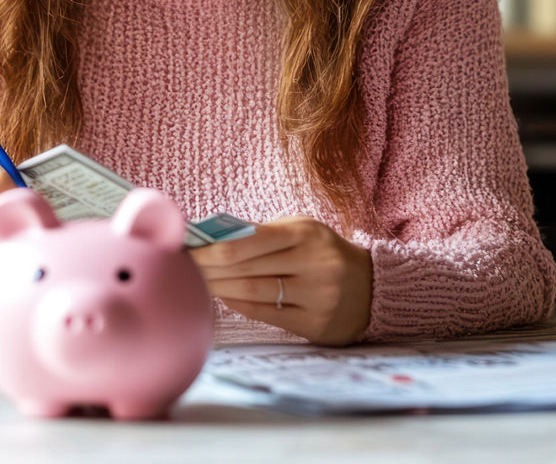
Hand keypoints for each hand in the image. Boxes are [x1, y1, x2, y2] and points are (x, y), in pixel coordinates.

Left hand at [191, 216, 372, 344]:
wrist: (371, 287)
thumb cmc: (322, 252)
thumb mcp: (300, 231)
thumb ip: (259, 233)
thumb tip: (208, 236)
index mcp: (306, 234)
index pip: (247, 242)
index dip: (212, 248)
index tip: (188, 250)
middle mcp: (314, 264)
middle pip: (245, 269)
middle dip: (208, 268)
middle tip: (183, 268)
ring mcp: (317, 296)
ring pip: (253, 292)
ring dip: (218, 287)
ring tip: (198, 282)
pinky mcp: (315, 323)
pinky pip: (265, 314)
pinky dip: (238, 304)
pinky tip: (223, 296)